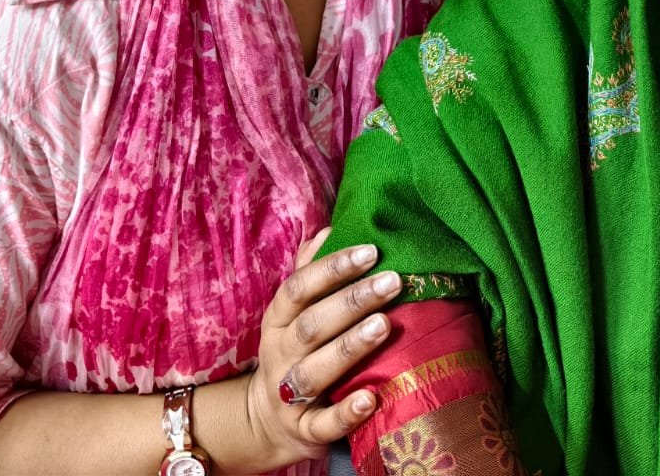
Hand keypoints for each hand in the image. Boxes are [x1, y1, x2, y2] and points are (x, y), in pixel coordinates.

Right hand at [247, 229, 400, 467]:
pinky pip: (323, 424)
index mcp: (278, 321)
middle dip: (351, 301)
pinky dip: (346, 413)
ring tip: (384, 325)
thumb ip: (310, 271)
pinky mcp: (303, 431)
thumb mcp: (293, 313)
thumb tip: (330, 228)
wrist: (267, 421)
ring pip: (316, 370)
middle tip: (392, 281)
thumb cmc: (295, 352)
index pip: (299, 288)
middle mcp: (280, 355)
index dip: (333, 268)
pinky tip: (371, 398)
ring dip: (350, 347)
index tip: (371, 251)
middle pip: (312, 325)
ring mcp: (288, 395)